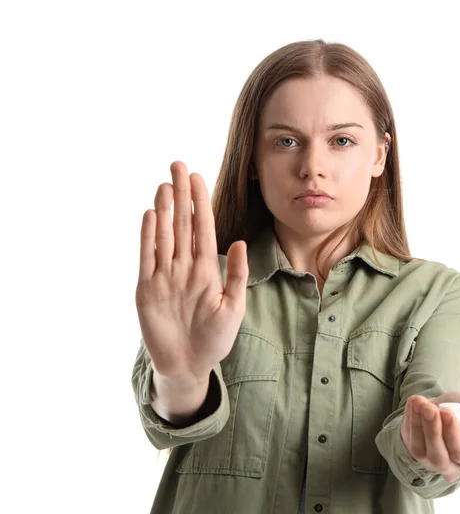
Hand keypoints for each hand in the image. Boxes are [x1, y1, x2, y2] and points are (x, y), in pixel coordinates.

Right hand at [135, 160, 248, 382]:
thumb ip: (236, 275)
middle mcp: (184, 267)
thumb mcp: (232, 307)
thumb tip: (241, 242)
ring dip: (165, 210)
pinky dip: (148, 236)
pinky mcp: (146, 288)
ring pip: (164, 235)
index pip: (203, 228)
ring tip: (166, 184)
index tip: (198, 178)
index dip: (200, 203)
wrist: (187, 364)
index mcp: (206, 270)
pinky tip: (151, 214)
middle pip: (182, 224)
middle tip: (179, 165)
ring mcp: (164, 276)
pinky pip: (147, 257)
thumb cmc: (214, 338)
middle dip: (182, 195)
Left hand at [401, 391, 459, 481]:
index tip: (447, 411)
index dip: (453, 435)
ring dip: (417, 424)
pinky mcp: (415, 449)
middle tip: (430, 408)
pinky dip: (409, 419)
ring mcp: (430, 461)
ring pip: (420, 451)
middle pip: (439, 458)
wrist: (452, 406)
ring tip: (419, 402)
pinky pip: (409, 439)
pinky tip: (414, 402)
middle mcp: (451, 466)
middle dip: (432, 431)